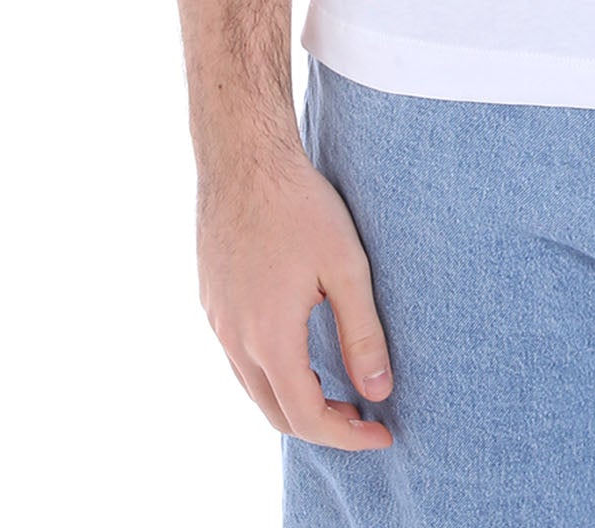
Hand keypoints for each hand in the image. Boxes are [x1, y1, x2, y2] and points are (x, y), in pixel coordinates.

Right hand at [197, 145, 394, 449]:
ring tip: (338, 389)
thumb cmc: (300, 205)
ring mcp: (217, 320)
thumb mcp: (346, 267)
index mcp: (269, 337)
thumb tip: (380, 390)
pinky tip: (299, 350)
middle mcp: (235, 338)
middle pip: (276, 412)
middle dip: (323, 425)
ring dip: (295, 399)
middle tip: (365, 414)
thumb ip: (362, 333)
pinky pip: (239, 357)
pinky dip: (272, 372)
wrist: (244, 159)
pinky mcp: (211, 301)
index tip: (383, 433)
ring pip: (254, 387)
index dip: (347, 435)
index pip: (306, 416)